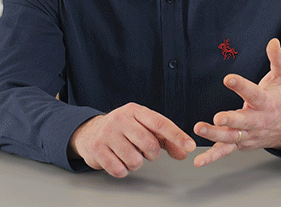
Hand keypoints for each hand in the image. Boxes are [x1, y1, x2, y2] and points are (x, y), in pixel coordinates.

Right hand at [68, 102, 196, 177]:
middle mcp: (120, 119)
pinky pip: (119, 170)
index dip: (176, 135)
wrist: (90, 132)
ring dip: (136, 163)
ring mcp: (107, 134)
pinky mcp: (97, 149)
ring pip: (135, 160)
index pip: (160, 123)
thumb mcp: (144, 128)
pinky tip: (118, 160)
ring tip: (129, 155)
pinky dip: (123, 170)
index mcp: (134, 111)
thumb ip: (166, 140)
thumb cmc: (123, 130)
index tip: (190, 146)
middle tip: (146, 153)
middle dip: (152, 154)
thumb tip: (184, 152)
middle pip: (149, 144)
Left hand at [193, 38, 280, 166]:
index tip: (229, 78)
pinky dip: (212, 157)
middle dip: (230, 120)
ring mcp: (247, 134)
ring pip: (230, 137)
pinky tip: (199, 161)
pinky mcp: (239, 143)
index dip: (241, 86)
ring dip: (214, 135)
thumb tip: (273, 42)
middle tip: (217, 118)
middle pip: (242, 121)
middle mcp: (256, 121)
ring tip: (199, 129)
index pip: (253, 93)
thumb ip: (278, 60)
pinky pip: (225, 151)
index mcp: (266, 103)